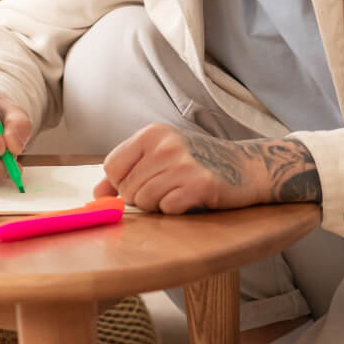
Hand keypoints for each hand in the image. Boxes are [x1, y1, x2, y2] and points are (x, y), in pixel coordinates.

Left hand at [92, 123, 321, 214]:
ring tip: (177, 194)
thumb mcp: (160, 157)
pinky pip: (167, 208)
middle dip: (141, 198)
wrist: (247, 167)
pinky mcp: (201, 184)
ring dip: (158, 206)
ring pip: (145, 200)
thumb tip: (96, 196)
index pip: (112, 166)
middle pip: (127, 187)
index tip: (139, 185)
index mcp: (152, 133)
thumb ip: (126, 172)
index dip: (120, 183)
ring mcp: (184, 163)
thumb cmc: (198, 163)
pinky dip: (175, 210)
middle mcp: (166, 144)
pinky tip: (189, 200)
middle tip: (166, 191)